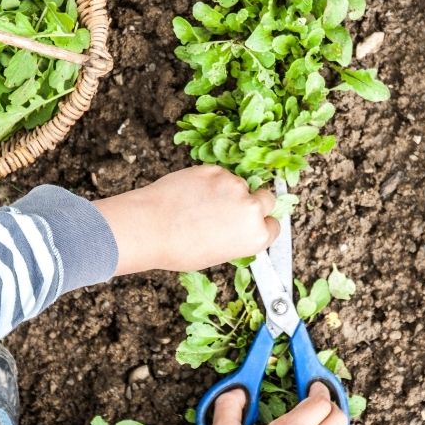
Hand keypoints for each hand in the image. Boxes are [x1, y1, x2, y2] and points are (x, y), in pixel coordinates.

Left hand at [94, 165, 278, 275]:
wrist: (151, 227)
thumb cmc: (179, 249)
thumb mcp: (218, 254)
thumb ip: (237, 238)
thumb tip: (238, 227)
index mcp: (255, 236)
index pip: (274, 226)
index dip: (261, 225)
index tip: (251, 224)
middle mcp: (251, 209)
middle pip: (266, 199)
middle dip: (254, 203)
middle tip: (231, 210)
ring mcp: (234, 185)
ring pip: (239, 184)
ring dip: (227, 191)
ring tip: (200, 205)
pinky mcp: (215, 170)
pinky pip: (220, 175)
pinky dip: (210, 182)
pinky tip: (192, 194)